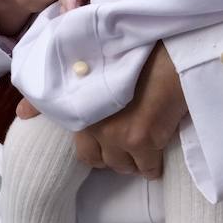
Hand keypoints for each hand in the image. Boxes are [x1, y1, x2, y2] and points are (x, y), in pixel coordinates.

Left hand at [73, 44, 185, 179]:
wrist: (168, 53)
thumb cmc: (140, 55)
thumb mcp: (106, 71)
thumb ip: (86, 93)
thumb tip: (54, 113)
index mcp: (81, 105)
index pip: (81, 146)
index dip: (97, 147)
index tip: (108, 143)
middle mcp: (93, 123)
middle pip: (97, 160)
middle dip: (112, 157)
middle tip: (126, 147)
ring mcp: (116, 134)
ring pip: (122, 167)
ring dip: (132, 161)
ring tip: (144, 151)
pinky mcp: (142, 140)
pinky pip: (149, 169)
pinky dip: (154, 167)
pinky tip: (160, 156)